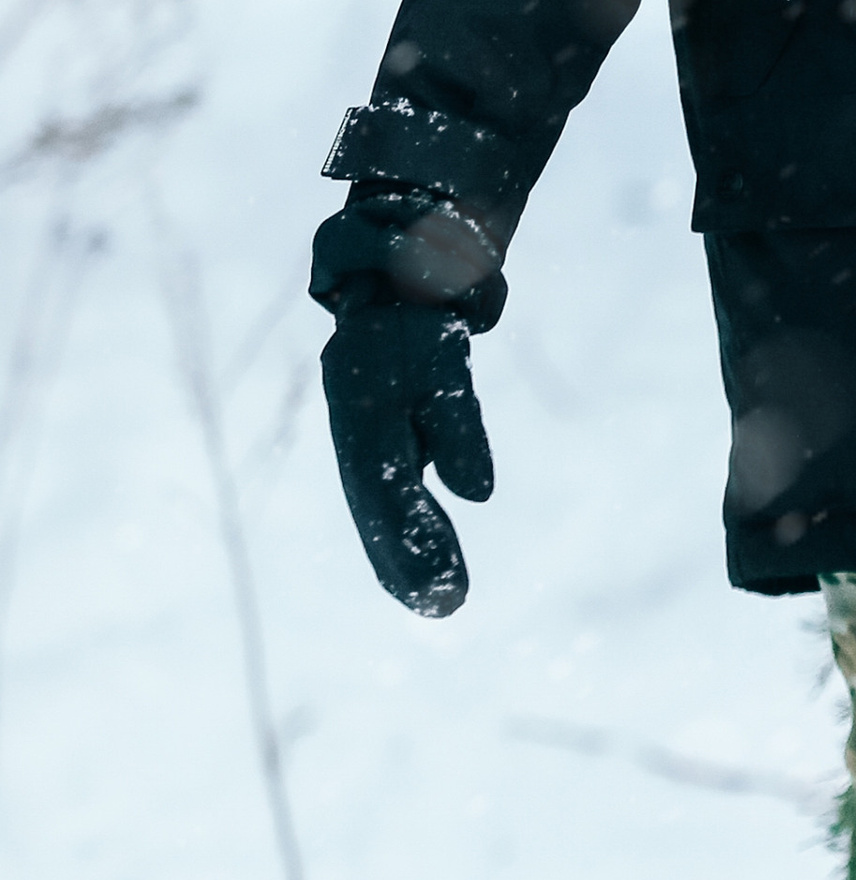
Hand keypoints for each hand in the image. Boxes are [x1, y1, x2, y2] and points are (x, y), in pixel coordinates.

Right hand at [321, 301, 493, 615]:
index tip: (441, 582)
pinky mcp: (378, 439)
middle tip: (444, 605)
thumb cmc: (420, 319)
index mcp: (362, 407)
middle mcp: (355, 429)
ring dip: (401, 557)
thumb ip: (458, 426)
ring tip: (435, 601)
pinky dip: (401, 534)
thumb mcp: (444, 362)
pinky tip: (422, 572)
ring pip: (378, 507)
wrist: (390, 274)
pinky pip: (386, 496)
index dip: (410, 538)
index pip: (386, 488)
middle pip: (377, 507)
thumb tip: (476, 493)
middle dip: (406, 561)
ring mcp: (363, 436)